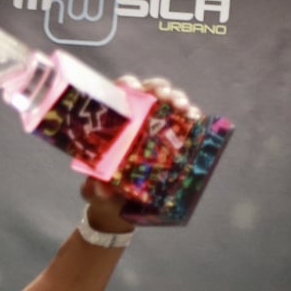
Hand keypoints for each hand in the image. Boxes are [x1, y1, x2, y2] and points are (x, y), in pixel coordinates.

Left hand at [81, 75, 201, 232]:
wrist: (122, 206)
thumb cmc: (104, 188)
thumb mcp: (97, 187)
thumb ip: (95, 186)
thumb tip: (100, 188)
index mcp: (113, 120)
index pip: (119, 94)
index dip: (126, 85)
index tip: (132, 86)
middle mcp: (136, 117)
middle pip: (148, 92)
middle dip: (157, 88)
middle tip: (164, 94)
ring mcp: (157, 124)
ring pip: (169, 102)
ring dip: (177, 98)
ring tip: (182, 105)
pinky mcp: (175, 135)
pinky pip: (185, 120)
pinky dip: (192, 115)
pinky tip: (195, 116)